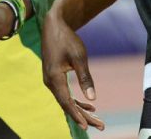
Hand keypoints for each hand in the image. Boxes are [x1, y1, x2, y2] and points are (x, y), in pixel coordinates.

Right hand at [41, 12, 104, 130]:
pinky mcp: (54, 77)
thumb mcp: (79, 57)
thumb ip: (85, 78)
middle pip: (67, 104)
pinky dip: (76, 100)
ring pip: (66, 100)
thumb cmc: (67, 39)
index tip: (86, 125)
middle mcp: (50, 82)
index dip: (77, 114)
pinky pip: (64, 93)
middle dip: (83, 116)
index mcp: (54, 77)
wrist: (53, 26)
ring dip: (80, 110)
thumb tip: (93, 98)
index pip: (66, 102)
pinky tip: (88, 105)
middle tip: (100, 126)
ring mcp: (50, 80)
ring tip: (97, 119)